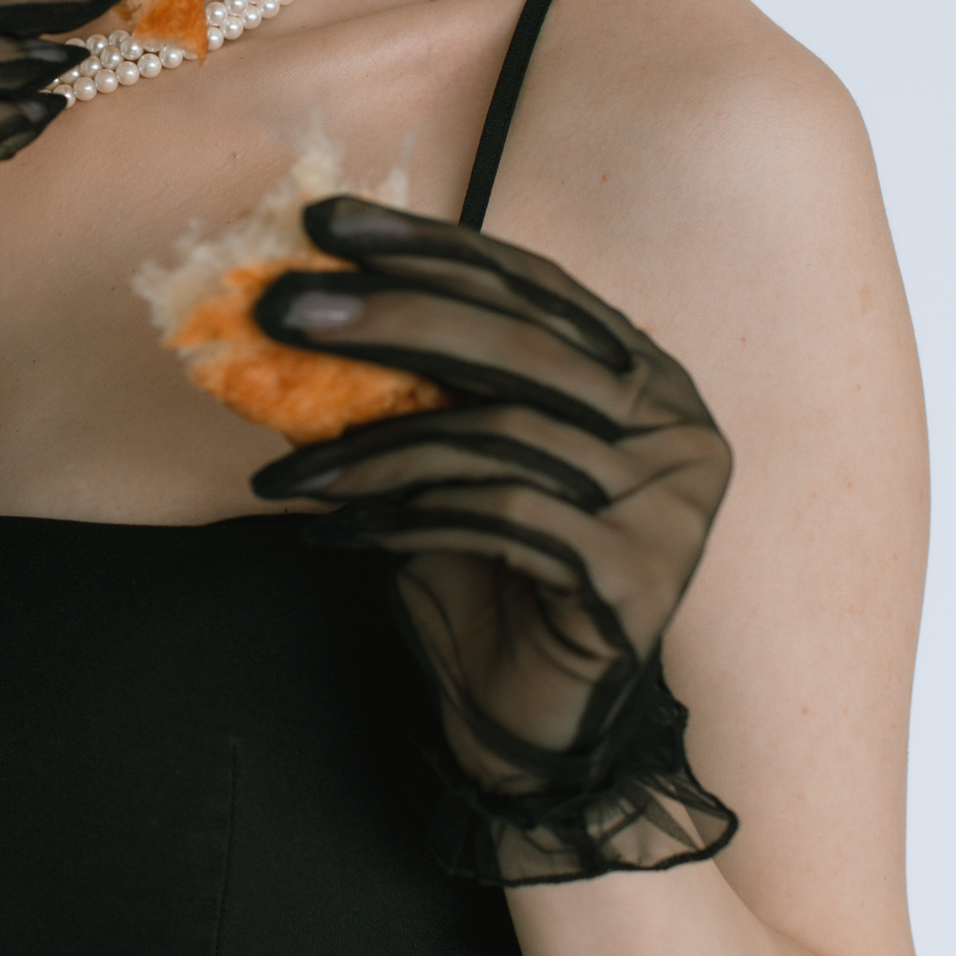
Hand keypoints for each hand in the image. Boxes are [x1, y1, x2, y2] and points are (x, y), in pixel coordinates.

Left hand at [250, 197, 737, 879]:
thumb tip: (306, 293)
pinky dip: (401, 517)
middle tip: (280, 309)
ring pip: (497, 435)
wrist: (520, 731)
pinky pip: (500, 517)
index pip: (528, 284)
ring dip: (367, 445)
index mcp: (643, 372)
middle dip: (387, 317)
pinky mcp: (639, 577)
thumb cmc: (479, 583)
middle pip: (518, 344)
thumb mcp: (442, 462)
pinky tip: (327, 530)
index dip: (425, 246)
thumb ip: (415, 385)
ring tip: (278, 472)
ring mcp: (670, 501)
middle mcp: (676, 424)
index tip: (323, 223)